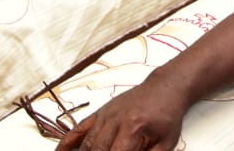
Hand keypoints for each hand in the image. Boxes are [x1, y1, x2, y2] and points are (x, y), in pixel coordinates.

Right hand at [58, 72, 191, 150]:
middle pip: (97, 150)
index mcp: (132, 127)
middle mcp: (114, 120)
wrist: (165, 88)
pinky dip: (67, 142)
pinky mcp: (100, 112)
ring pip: (87, 143)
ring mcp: (104, 115)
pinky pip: (79, 128)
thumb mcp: (165, 144)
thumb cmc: (167, 116)